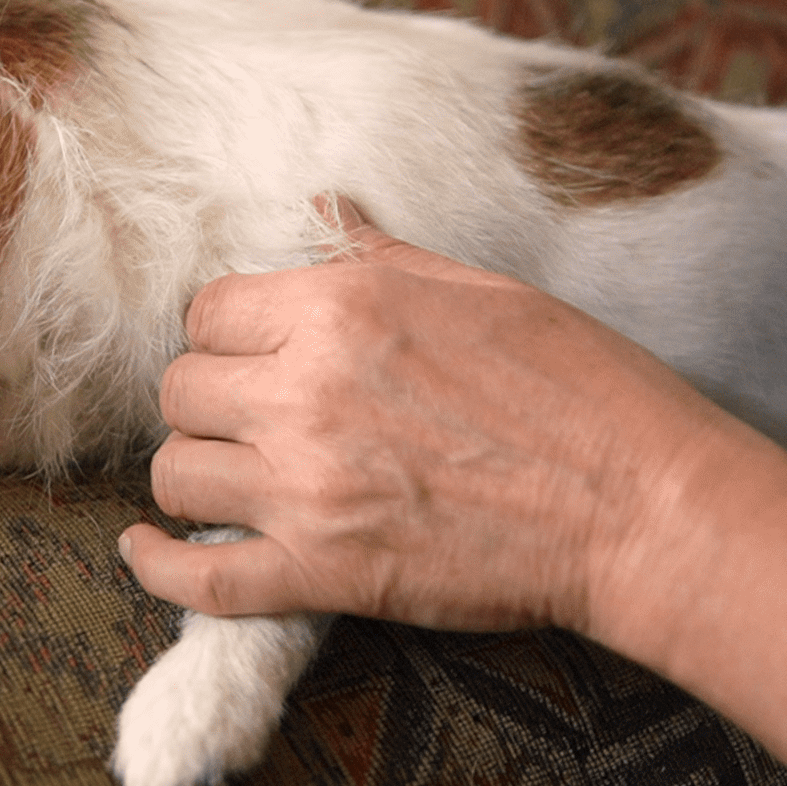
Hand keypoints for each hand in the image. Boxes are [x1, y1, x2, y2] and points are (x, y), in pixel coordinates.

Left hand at [120, 198, 786, 785]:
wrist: (641, 505)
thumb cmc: (580, 386)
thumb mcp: (482, 289)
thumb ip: (382, 255)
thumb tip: (326, 208)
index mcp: (342, 307)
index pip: (209, 309)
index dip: (224, 333)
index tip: (249, 354)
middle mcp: (306, 390)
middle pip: (181, 389)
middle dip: (206, 399)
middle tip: (247, 416)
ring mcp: (308, 488)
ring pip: (174, 475)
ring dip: (194, 473)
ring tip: (228, 475)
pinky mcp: (325, 574)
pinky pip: (198, 578)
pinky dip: (158, 568)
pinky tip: (145, 552)